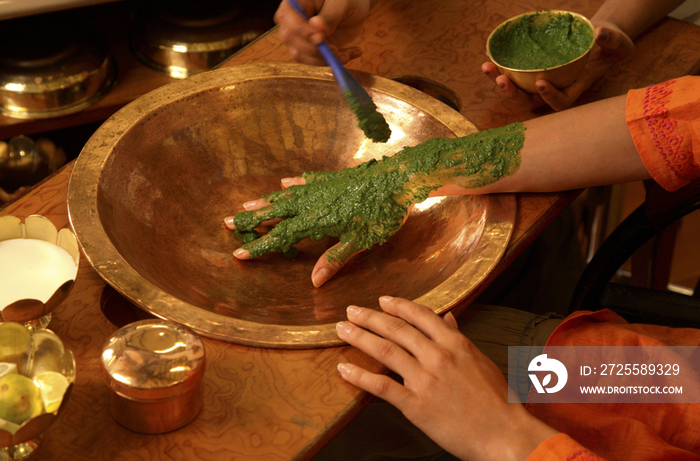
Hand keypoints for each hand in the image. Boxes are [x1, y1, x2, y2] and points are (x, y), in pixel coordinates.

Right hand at [225, 160, 418, 286]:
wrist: (398, 180)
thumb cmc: (381, 214)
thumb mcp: (359, 242)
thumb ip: (334, 259)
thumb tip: (314, 281)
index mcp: (315, 221)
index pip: (280, 236)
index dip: (259, 246)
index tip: (238, 252)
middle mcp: (311, 203)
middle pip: (273, 212)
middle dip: (250, 218)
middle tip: (226, 220)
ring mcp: (320, 188)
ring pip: (285, 196)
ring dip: (265, 201)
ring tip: (247, 203)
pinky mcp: (332, 179)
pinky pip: (306, 181)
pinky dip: (293, 183)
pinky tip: (286, 182)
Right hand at [274, 0, 369, 64]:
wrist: (355, 11)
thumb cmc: (347, 0)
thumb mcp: (342, 4)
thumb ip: (330, 16)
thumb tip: (315, 26)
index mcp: (297, 3)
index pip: (287, 17)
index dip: (300, 30)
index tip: (319, 38)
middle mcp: (293, 21)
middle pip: (289, 39)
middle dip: (312, 48)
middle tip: (335, 50)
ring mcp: (300, 37)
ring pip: (300, 55)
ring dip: (323, 59)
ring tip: (346, 55)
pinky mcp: (311, 50)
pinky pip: (315, 62)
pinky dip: (332, 62)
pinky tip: (349, 54)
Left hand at [335, 297, 558, 460]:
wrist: (504, 434)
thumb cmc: (498, 400)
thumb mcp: (480, 361)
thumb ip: (459, 338)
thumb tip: (447, 318)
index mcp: (455, 344)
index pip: (420, 316)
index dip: (397, 305)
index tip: (381, 300)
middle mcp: (437, 356)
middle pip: (396, 329)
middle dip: (370, 317)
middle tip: (351, 310)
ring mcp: (425, 380)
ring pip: (384, 351)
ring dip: (359, 337)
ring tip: (342, 330)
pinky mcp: (416, 405)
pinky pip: (381, 387)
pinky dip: (360, 376)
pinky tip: (344, 368)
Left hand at [483, 24, 634, 110]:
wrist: (597, 39)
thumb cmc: (610, 45)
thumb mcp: (618, 44)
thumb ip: (612, 40)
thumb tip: (600, 33)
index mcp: (574, 89)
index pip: (560, 102)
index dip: (550, 97)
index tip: (541, 82)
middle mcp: (554, 90)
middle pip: (530, 101)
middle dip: (514, 94)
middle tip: (501, 79)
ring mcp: (540, 82)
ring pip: (517, 91)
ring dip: (500, 82)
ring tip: (487, 67)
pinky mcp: (531, 72)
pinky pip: (513, 74)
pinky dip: (499, 68)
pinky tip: (488, 58)